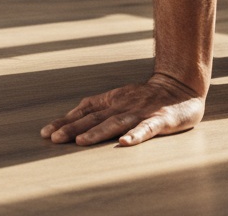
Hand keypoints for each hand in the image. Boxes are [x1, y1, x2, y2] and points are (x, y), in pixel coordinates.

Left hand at [41, 73, 204, 146]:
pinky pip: (146, 128)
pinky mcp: (160, 119)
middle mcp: (124, 105)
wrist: (181, 85)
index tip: (45, 133)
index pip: (85, 110)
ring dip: (98, 133)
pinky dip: (135, 135)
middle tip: (54, 139)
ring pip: (116, 123)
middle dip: (73, 128)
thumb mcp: (120, 97)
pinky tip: (124, 143)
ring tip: (81, 142)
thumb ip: (99, 107)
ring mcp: (141, 112)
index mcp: (113, 100)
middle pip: (95, 118)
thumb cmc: (147, 95)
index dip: (65, 121)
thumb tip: (71, 117)